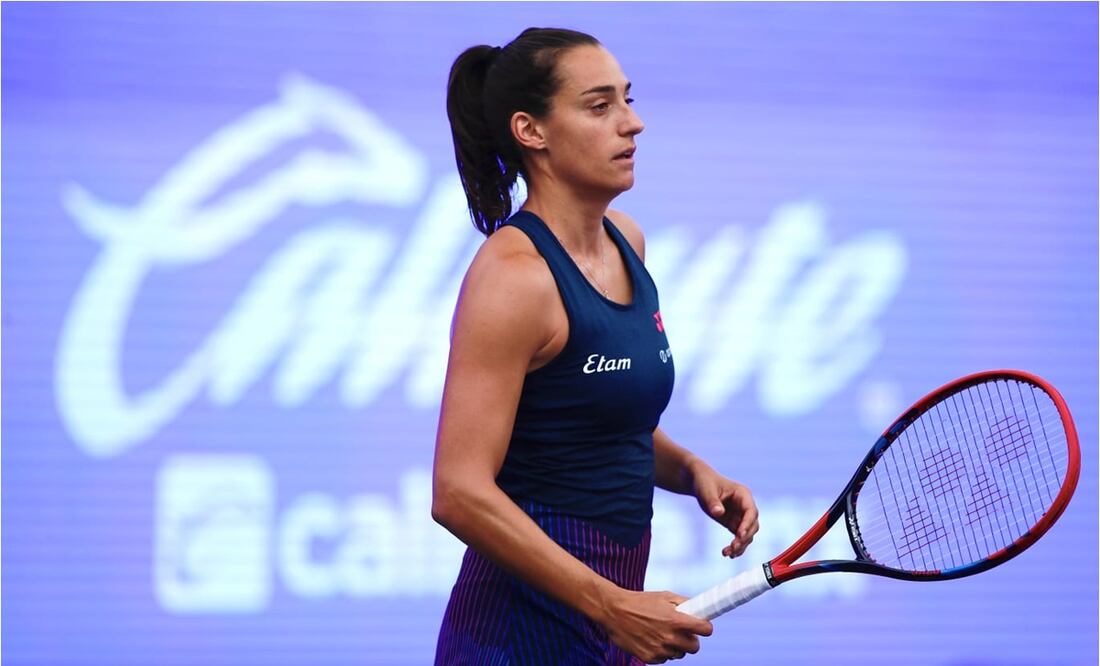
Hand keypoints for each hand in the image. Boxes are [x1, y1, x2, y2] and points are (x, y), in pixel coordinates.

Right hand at [599, 589, 713, 662]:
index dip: (705, 627)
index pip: (705, 629)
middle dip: (692, 640)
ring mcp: (659, 649)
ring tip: (664, 634)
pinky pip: (664, 659)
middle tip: (684, 633)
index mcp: (675, 620)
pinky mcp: (649, 658)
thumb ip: (684, 603)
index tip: (702, 627)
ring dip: (676, 646)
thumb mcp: (664, 596)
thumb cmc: (640, 601)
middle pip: (695, 647)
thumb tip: (699, 607)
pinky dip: (662, 652)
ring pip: (679, 654)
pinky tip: (653, 640)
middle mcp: (669, 637)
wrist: (614, 611)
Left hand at [689, 460, 759, 557]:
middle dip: (745, 537)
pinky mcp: (734, 523)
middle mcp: (745, 506)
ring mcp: (741, 516)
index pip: (751, 511)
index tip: (739, 535)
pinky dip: (736, 546)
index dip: (747, 524)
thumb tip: (718, 513)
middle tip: (733, 547)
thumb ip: (713, 501)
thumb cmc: (704, 482)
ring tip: (727, 553)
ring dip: (741, 545)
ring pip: (747, 534)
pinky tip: (728, 554)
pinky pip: (739, 537)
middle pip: (752, 525)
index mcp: (743, 494)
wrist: (698, 482)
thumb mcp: (706, 490)